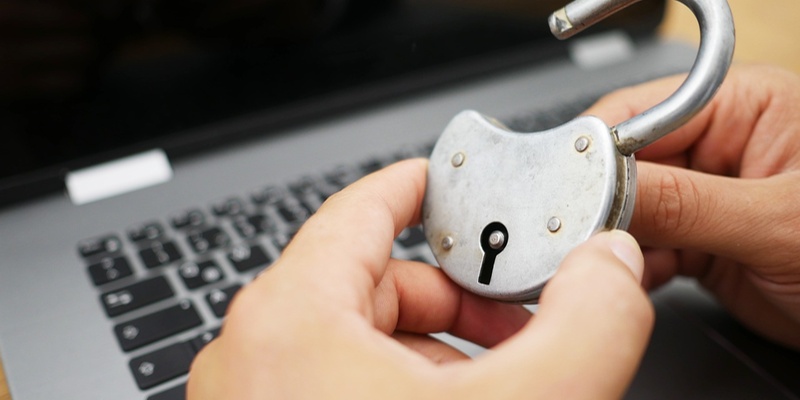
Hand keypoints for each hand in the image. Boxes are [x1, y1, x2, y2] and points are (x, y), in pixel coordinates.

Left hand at [188, 159, 651, 398]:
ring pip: (353, 343)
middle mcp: (252, 358)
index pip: (363, 209)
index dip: (424, 188)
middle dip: (453, 295)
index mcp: (289, 322)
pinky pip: (331, 386)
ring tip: (493, 382)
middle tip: (514, 322)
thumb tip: (612, 269)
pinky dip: (395, 388)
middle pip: (366, 280)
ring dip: (432, 352)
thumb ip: (585, 324)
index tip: (457, 185)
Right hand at [584, 65, 799, 349]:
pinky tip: (633, 278)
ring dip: (615, 239)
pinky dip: (632, 266)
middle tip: (579, 233)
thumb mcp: (775, 221)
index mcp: (742, 108)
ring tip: (610, 262)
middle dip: (602, 202)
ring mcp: (705, 195)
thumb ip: (685, 203)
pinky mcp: (699, 239)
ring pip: (629, 210)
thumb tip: (602, 186)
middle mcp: (718, 147)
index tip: (567, 188)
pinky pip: (644, 246)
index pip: (641, 115)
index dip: (598, 150)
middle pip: (626, 165)